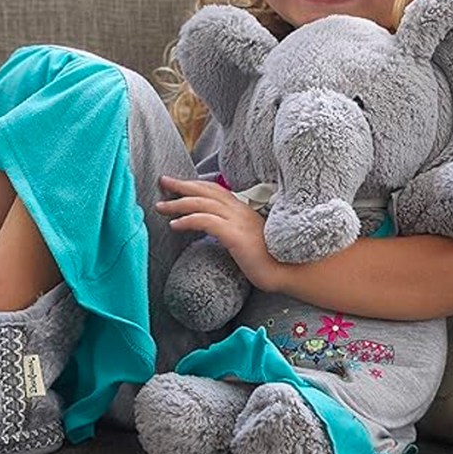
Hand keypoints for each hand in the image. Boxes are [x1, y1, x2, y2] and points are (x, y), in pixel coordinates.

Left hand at [155, 176, 280, 291]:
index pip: (215, 190)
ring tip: (160, 207)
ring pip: (202, 204)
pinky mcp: (236, 236)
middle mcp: (240, 211)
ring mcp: (238, 222)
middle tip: (162, 181)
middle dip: (181, 185)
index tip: (177, 184)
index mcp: (243, 210)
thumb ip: (233, 232)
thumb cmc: (271, 260)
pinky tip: (174, 225)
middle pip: (205, 191)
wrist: (292, 272)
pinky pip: (206, 221)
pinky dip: (188, 220)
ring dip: (178, 203)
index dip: (195, 185)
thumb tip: (216, 233)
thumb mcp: (248, 240)